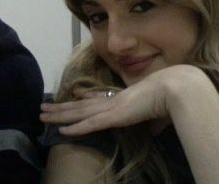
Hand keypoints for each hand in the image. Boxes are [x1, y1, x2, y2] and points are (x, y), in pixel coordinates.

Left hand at [40, 65, 204, 135]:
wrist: (176, 88)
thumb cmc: (170, 97)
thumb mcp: (159, 112)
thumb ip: (154, 120)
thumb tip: (157, 127)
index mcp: (120, 99)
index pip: (93, 101)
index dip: (78, 102)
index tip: (66, 102)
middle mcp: (111, 101)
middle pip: (79, 106)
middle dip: (60, 108)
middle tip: (42, 109)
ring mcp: (111, 108)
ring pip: (78, 113)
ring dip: (59, 115)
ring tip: (42, 115)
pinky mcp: (115, 116)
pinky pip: (91, 124)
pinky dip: (75, 128)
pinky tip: (61, 131)